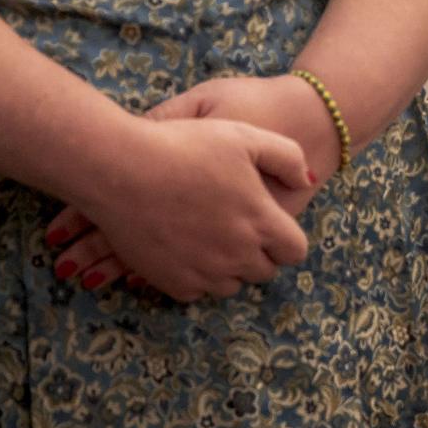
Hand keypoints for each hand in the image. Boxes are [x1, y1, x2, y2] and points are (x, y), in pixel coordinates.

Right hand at [48, 73, 342, 291]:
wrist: (118, 168)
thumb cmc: (183, 145)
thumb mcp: (244, 136)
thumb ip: (286, 157)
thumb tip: (308, 179)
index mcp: (262, 223)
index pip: (295, 251)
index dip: (285, 238)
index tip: (268, 223)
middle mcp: (239, 255)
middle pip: (264, 271)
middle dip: (257, 252)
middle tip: (235, 226)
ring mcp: (206, 273)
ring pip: (232, 285)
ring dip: (228, 267)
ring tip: (209, 237)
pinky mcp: (173, 282)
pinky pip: (197, 292)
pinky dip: (195, 276)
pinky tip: (184, 248)